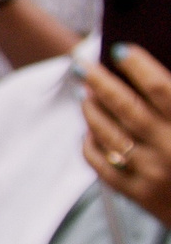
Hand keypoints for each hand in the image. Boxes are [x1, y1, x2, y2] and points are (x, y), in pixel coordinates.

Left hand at [83, 44, 170, 228]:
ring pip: (108, 134)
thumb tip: (155, 78)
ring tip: (84, 93)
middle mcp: (170, 148)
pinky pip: (103, 165)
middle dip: (101, 82)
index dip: (139, 66)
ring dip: (92, 110)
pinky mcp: (140, 194)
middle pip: (126, 107)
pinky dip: (92, 144)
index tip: (121, 49)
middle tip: (83, 65)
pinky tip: (90, 131)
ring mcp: (152, 173)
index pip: (162, 89)